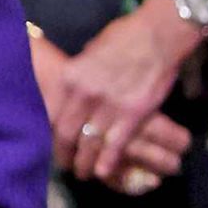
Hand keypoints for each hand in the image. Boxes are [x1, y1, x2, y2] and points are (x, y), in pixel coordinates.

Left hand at [28, 29, 187, 190]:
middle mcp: (85, 95)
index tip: (52, 143)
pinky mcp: (134, 114)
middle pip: (67, 133)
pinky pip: (116, 144)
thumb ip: (79, 76)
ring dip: (85, 162)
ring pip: (89, 143)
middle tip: (66, 165)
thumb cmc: (124, 37)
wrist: (158, 34)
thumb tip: (73, 90)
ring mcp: (109, 106)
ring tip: (84, 172)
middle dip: (64, 154)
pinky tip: (103, 172)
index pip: (51, 114)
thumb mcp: (90, 52)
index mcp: (70, 77)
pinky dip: (108, 161)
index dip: (48, 134)